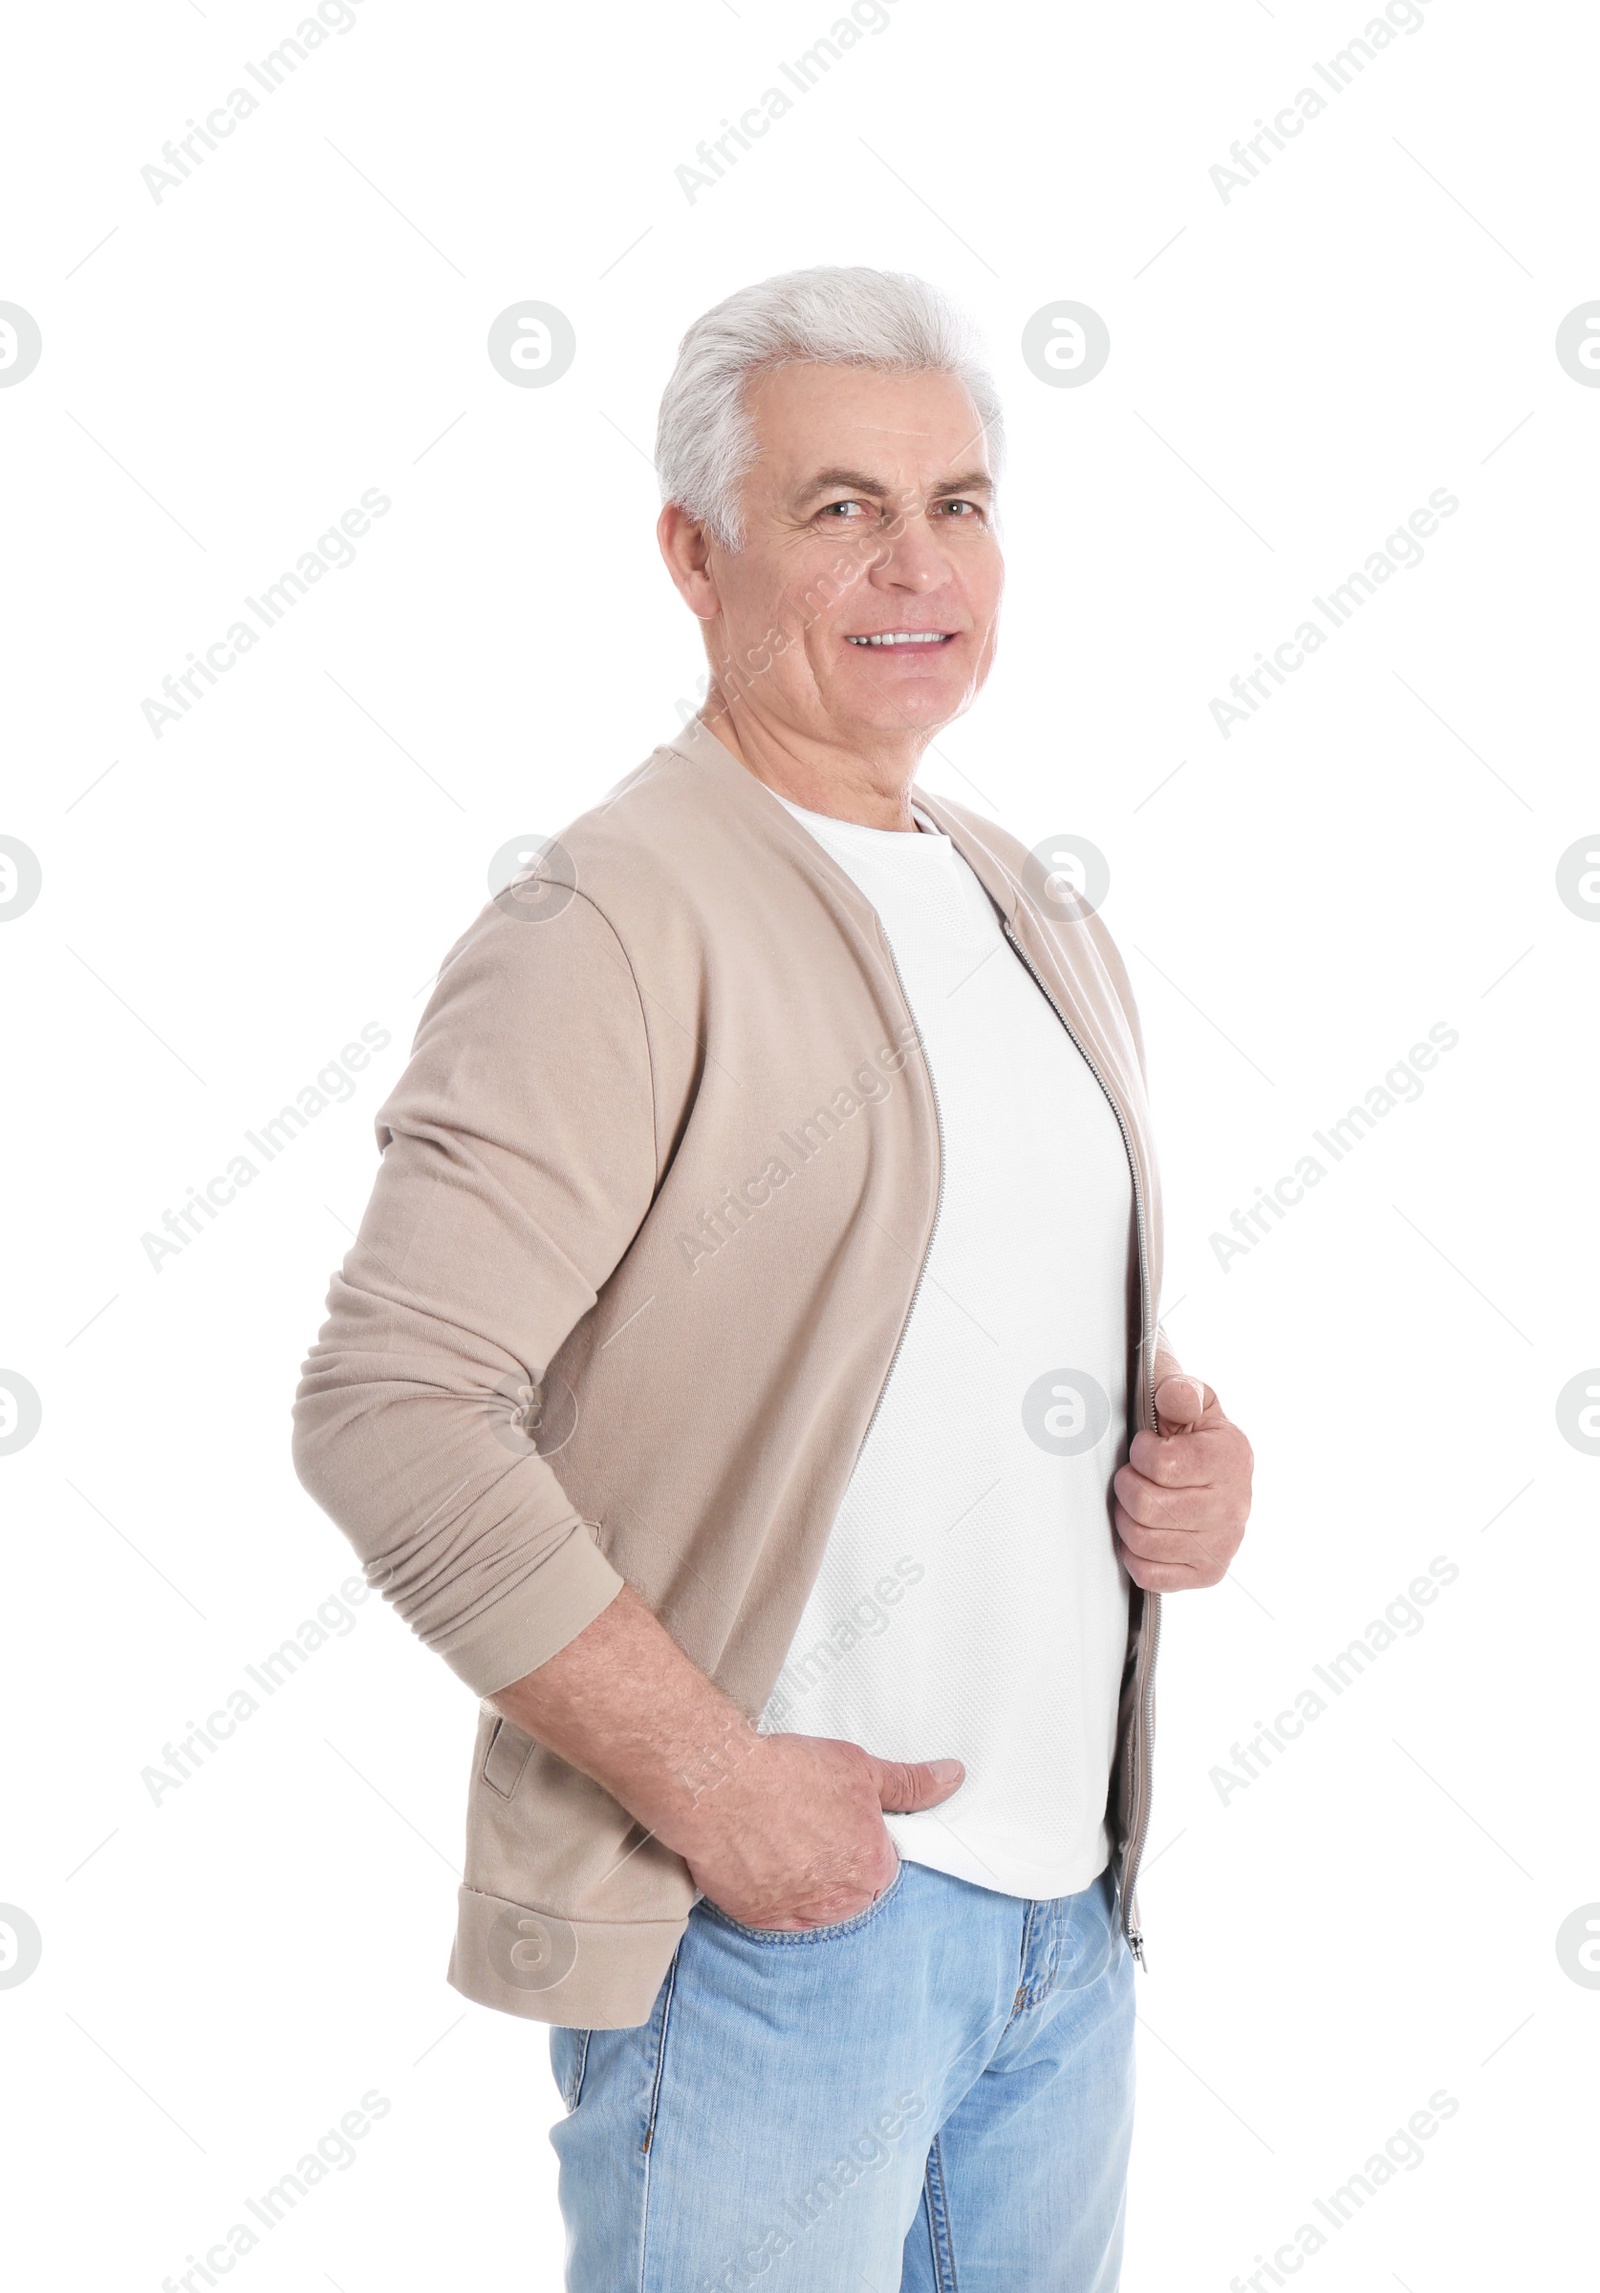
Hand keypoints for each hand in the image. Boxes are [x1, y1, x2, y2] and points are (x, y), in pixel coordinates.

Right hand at [675, 1732, 963, 1930]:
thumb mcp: (860, 1768)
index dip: (858, 1840)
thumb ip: (910, 1783)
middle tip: (805, 1828)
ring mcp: (798, 1914)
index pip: (880, 1866)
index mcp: (873, 1867)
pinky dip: (772, 1891)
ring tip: (781, 1839)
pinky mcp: (759, 1919)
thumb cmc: (789, 1773)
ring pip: (815, 1906)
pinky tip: (761, 1859)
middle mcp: (841, 1901)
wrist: (721, 1785)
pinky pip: (777, 1914)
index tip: (836, 1822)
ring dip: (805, 1882)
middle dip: (834, 1865)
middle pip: (850, 1890)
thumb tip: (952, 1777)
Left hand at [1111, 1364, 1252, 1591]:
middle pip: (1147, 1506)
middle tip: (1134, 1475)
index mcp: (1231, 1458)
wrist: (1211, 1463)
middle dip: (1127, 1485)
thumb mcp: (1188, 1397)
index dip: (1141, 1452)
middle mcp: (1234, 1506)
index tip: (1147, 1446)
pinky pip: (1149, 1573)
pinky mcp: (1207, 1573)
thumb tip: (1174, 1397)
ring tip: (1138, 1499)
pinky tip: (1145, 1530)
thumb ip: (1179, 1392)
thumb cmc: (1192, 1430)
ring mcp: (1223, 1544)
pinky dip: (1134, 1553)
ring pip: (1143, 1540)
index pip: (1162, 1464)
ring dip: (1126, 1517)